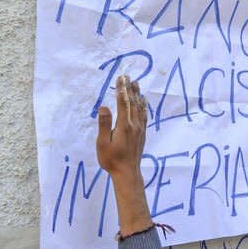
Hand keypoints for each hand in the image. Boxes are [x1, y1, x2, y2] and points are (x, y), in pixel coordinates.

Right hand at [96, 75, 151, 234]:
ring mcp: (140, 129)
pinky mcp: (142, 134)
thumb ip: (104, 124)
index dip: (121, 89)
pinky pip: (144, 116)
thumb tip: (104, 107)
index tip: (120, 78)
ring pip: (140, 108)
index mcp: (123, 125)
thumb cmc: (111, 159)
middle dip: (129, 88)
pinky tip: (143, 102)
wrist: (127, 173)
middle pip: (132, 102)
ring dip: (137, 94)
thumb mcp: (103, 143)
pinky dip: (143, 106)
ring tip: (136, 84)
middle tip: (128, 76)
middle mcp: (134, 125)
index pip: (123, 103)